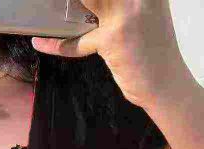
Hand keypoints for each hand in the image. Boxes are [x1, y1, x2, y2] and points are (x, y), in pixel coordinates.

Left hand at [31, 0, 188, 110]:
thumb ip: (120, 5)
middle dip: (75, 0)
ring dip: (63, 6)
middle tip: (54, 3)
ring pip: (87, 1)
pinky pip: (77, 39)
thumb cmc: (152, 54)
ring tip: (45, 8)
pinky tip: (40, 42)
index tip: (77, 1)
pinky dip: (57, 44)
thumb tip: (86, 4)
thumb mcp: (143, 16)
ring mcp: (126, 14)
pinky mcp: (113, 38)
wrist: (165, 84)